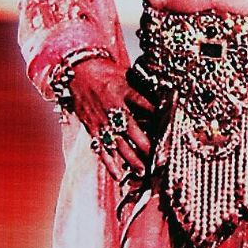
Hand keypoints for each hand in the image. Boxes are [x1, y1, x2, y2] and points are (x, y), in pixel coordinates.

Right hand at [68, 57, 154, 180]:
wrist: (78, 72)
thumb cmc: (105, 73)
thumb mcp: (127, 76)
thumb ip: (142, 90)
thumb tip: (162, 100)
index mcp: (122, 91)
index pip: (143, 104)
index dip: (156, 115)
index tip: (169, 127)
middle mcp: (112, 108)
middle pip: (131, 129)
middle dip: (145, 145)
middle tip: (158, 158)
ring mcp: (101, 120)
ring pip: (117, 143)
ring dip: (131, 159)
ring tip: (143, 171)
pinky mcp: (91, 128)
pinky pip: (101, 148)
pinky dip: (109, 163)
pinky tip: (118, 175)